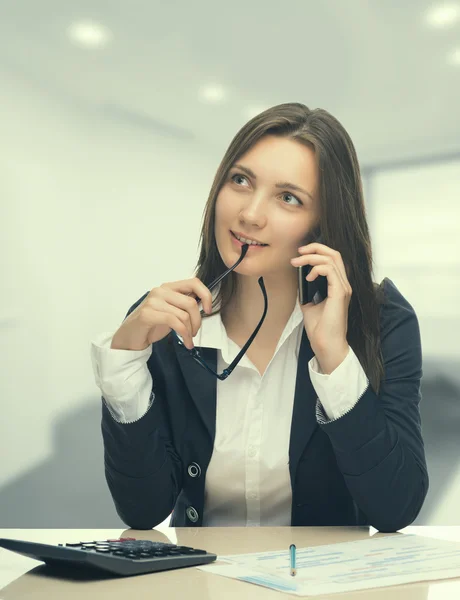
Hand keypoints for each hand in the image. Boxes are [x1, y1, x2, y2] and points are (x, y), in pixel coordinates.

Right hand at [110, 277, 212, 350]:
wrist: (130, 337)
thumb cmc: (152, 324)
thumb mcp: (172, 311)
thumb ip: (184, 304)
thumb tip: (204, 302)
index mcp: (168, 287)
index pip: (194, 282)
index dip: (206, 295)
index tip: (209, 309)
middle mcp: (160, 291)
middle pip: (191, 302)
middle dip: (198, 321)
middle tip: (195, 332)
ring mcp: (153, 301)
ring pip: (184, 314)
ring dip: (190, 330)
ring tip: (188, 339)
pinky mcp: (148, 314)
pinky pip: (174, 322)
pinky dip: (184, 334)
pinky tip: (186, 342)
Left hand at [291, 241, 351, 364]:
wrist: (325, 343)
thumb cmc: (319, 328)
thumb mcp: (309, 304)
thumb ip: (307, 291)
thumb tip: (298, 279)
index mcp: (338, 285)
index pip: (333, 259)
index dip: (317, 251)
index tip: (300, 254)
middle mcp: (343, 284)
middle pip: (334, 254)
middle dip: (315, 248)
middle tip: (299, 252)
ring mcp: (343, 287)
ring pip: (331, 259)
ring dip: (311, 257)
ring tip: (297, 263)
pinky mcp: (340, 292)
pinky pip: (330, 270)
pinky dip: (317, 268)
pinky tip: (308, 276)